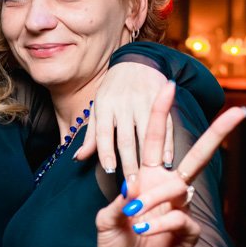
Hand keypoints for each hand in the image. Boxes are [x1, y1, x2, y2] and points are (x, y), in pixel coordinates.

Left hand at [75, 61, 174, 177]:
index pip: (104, 133)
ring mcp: (144, 101)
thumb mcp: (98, 107)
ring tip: (149, 178)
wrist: (137, 60)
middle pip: (126, 138)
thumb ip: (91, 135)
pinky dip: (168, 144)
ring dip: (148, 158)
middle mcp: (124, 104)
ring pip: (146, 135)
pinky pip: (166, 125)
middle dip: (129, 163)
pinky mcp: (162, 100)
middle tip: (132, 185)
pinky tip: (167, 161)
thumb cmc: (113, 90)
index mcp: (105, 106)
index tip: (110, 171)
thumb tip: (78, 158)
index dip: (106, 152)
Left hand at [96, 82, 245, 246]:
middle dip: (218, 133)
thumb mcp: (104, 223)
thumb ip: (115, 206)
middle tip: (239, 112)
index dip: (160, 114)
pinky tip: (145, 230)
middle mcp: (168, 190)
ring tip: (133, 218)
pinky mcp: (188, 233)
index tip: (167, 85)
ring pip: (180, 187)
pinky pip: (180, 217)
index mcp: (147, 179)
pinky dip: (161, 222)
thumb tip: (132, 193)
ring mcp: (181, 210)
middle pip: (198, 156)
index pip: (156, 140)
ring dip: (152, 200)